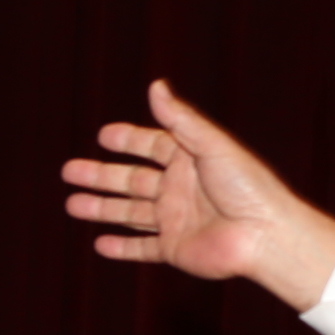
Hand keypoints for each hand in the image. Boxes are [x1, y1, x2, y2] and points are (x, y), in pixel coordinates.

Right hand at [62, 80, 334, 308]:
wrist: (266, 236)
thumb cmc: (248, 187)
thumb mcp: (213, 146)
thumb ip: (182, 119)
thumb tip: (156, 85)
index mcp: (191, 161)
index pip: (153, 146)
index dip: (129, 140)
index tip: (103, 136)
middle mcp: (181, 190)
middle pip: (133, 180)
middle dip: (101, 175)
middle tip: (69, 171)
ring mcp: (177, 220)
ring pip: (131, 213)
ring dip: (102, 209)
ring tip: (72, 204)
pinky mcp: (176, 249)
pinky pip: (144, 249)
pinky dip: (122, 248)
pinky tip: (99, 244)